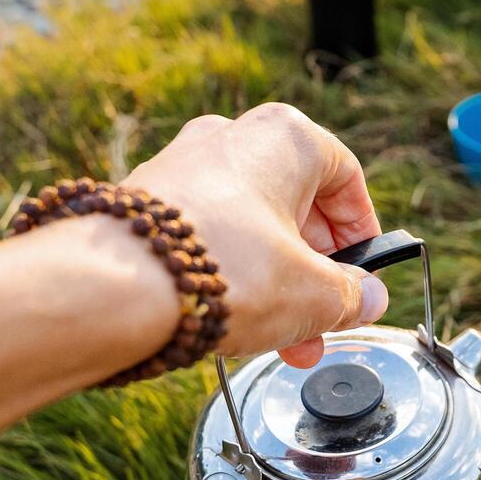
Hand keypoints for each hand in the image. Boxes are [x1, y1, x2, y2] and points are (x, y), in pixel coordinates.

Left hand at [128, 102, 386, 367]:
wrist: (112, 287)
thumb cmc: (224, 271)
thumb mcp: (312, 294)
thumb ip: (350, 296)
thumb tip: (368, 299)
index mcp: (284, 139)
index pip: (345, 176)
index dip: (362, 231)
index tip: (364, 272)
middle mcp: (230, 139)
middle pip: (294, 206)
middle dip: (316, 270)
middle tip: (326, 317)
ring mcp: (181, 167)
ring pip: (249, 227)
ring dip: (274, 281)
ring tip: (284, 340)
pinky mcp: (144, 203)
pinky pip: (205, 238)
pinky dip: (229, 275)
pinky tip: (234, 323)